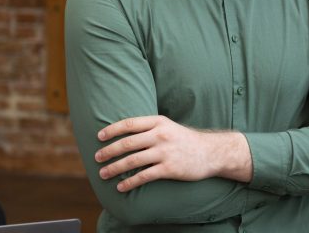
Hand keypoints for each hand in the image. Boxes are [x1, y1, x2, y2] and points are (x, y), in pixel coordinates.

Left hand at [95, 115, 251, 191]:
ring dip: (114, 168)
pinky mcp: (169, 168)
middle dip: (109, 151)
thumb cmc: (186, 140)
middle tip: (97, 158)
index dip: (112, 130)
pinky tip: (121, 187)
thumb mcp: (169, 126)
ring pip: (132, 160)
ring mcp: (165, 152)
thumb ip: (150, 128)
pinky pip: (144, 176)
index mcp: (159, 122)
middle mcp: (160, 135)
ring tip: (104, 174)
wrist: (211, 152)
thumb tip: (125, 133)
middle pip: (127, 143)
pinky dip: (130, 182)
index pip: (130, 124)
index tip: (100, 137)